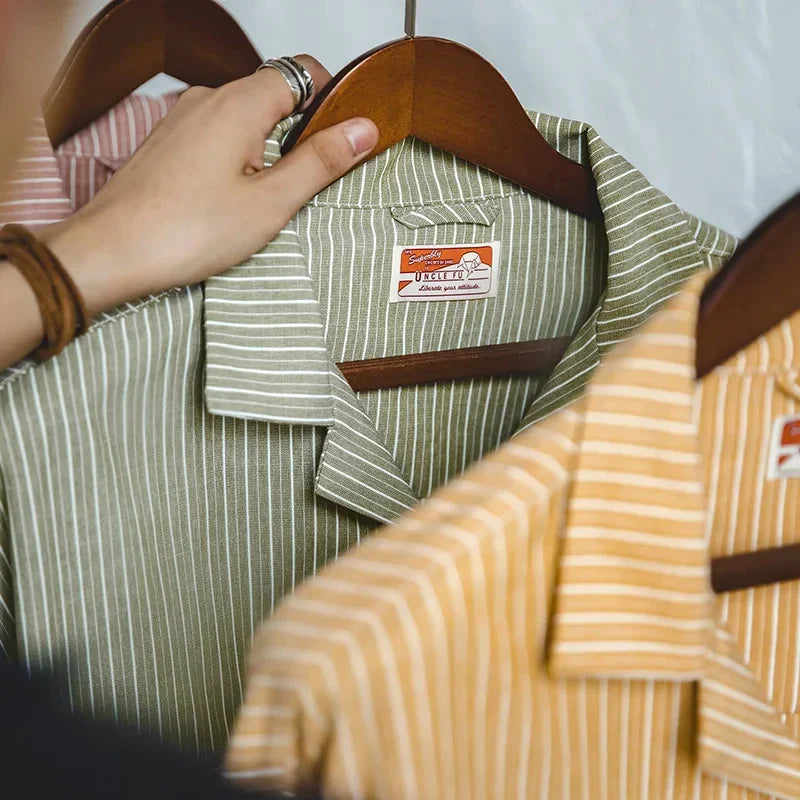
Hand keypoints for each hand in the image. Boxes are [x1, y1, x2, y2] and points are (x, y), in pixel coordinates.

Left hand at [41, 55, 378, 316]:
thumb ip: (320, 162)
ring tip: (266, 201)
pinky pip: (218, 136)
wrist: (111, 252)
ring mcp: (183, 118)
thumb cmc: (184, 231)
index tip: (342, 140)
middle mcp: (207, 98)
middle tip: (305, 185)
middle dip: (300, 133)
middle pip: (274, 95)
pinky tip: (232, 201)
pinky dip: (238, 159)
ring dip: (267, 150)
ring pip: (245, 118)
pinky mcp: (169, 142)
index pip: (302, 73)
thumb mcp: (271, 202)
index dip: (331, 102)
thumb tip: (362, 130)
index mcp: (238, 103)